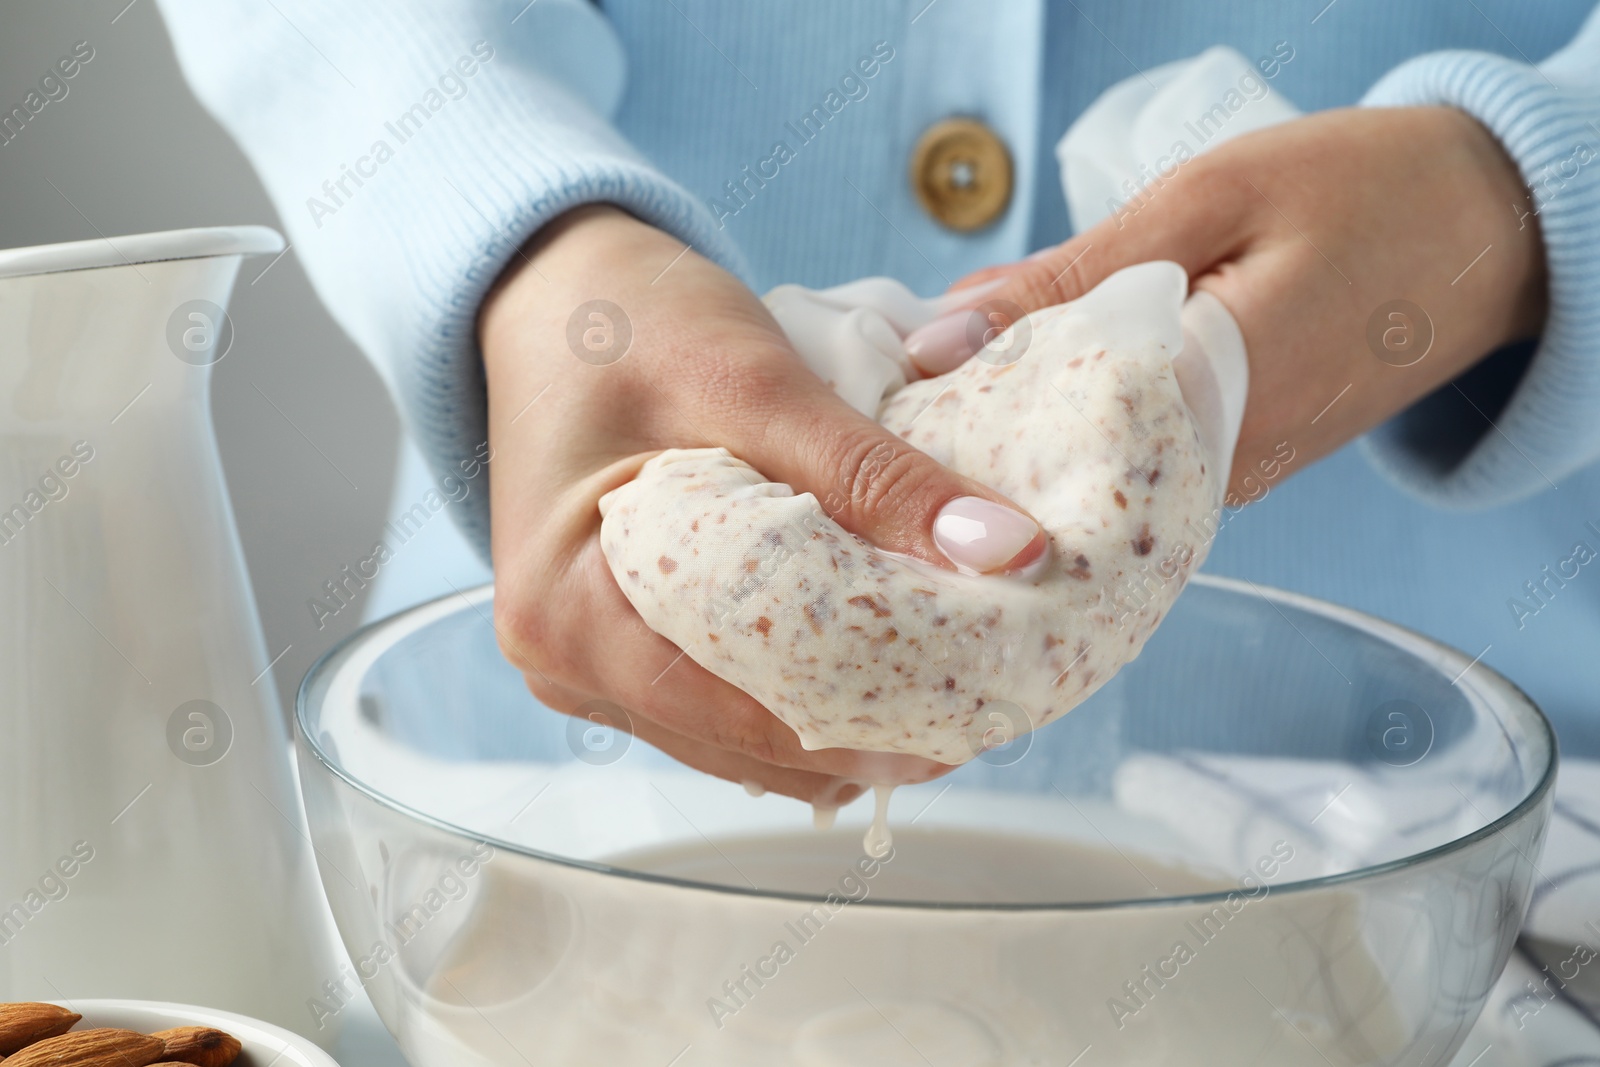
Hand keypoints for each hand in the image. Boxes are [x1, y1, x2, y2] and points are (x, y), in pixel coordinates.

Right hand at [479, 205, 1044, 801]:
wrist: (554, 291)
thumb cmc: (630, 323)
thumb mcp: (758, 385)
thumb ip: (875, 474)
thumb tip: (1004, 551)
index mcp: (567, 611)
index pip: (740, 715)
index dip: (867, 722)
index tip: (973, 712)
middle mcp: (562, 659)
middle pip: (742, 743)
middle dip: (863, 728)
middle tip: (977, 701)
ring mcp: (583, 660)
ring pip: (735, 737)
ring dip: (834, 718)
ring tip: (938, 685)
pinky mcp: (614, 643)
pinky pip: (718, 704)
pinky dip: (795, 690)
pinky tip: (867, 664)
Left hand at [907, 107, 1547, 497]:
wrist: (1490, 231)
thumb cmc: (1361, 193)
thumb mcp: (1207, 200)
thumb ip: (1075, 274)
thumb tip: (945, 334)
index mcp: (1218, 402)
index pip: (1050, 446)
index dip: (959, 427)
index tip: (893, 402)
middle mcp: (1224, 470)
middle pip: (1063, 478)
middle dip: (979, 444)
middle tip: (902, 410)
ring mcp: (1234, 478)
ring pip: (1094, 477)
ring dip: (1026, 437)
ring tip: (950, 403)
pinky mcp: (1239, 466)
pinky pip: (1134, 464)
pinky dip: (1077, 430)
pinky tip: (1031, 398)